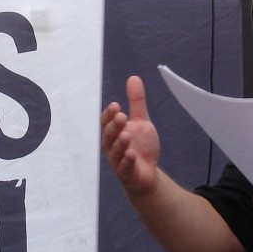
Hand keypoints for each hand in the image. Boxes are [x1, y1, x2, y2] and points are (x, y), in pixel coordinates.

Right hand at [100, 76, 160, 196]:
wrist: (146, 173)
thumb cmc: (140, 147)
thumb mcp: (141, 122)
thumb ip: (136, 102)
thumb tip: (133, 78)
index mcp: (114, 132)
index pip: (106, 122)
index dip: (109, 115)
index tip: (116, 105)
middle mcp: (112, 146)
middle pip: (109, 135)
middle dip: (114, 126)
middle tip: (121, 115)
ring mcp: (118, 160)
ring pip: (115, 151)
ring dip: (120, 143)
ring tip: (126, 135)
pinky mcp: (127, 173)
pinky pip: (124, 167)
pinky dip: (127, 160)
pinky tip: (131, 153)